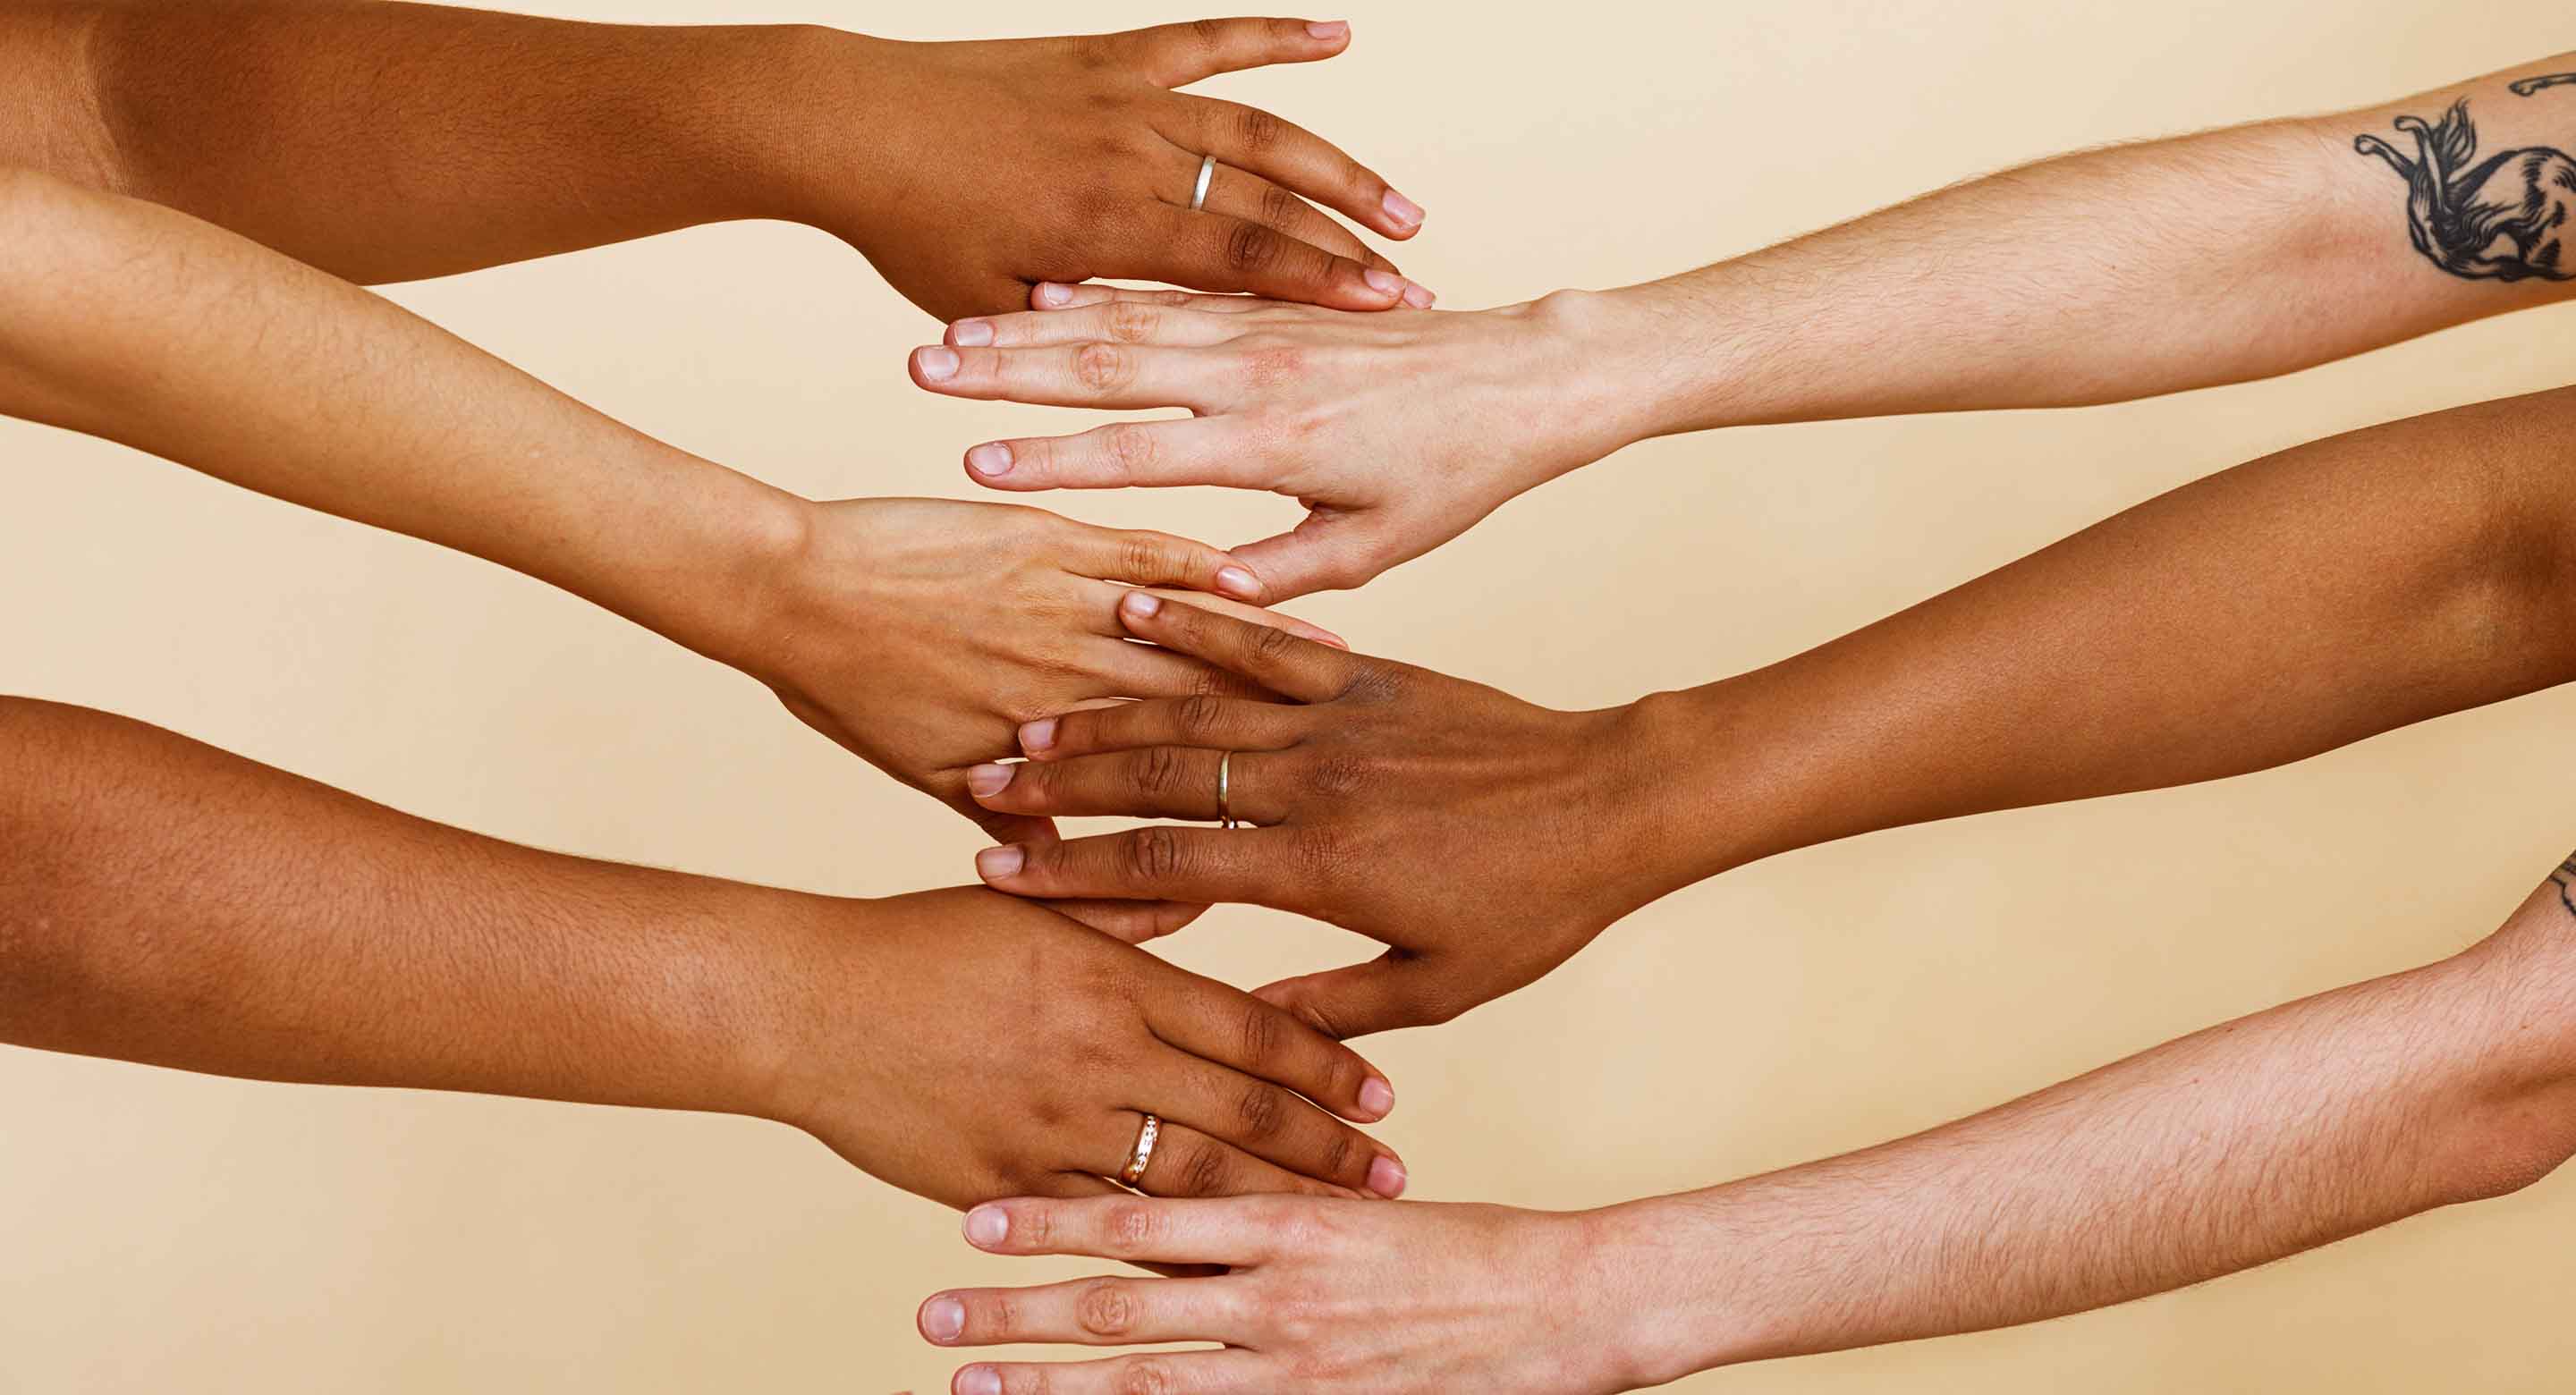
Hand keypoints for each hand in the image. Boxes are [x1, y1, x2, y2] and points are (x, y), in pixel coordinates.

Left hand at [745, 498, 1342, 936]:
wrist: (784, 589)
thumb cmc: (841, 686)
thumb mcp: (922, 774)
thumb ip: (1007, 820)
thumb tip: (1067, 876)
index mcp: (1039, 752)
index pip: (1150, 805)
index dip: (1225, 821)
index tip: (1288, 832)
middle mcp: (1064, 688)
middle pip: (1194, 724)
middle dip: (1277, 739)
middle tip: (1353, 754)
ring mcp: (1061, 611)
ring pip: (1184, 643)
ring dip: (1264, 656)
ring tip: (1340, 671)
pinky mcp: (1051, 542)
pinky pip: (1147, 556)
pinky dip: (1204, 570)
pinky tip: (1256, 576)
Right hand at [770, 888, 1408, 1210]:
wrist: (804, 1004)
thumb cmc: (918, 944)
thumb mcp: (1031, 909)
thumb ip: (1122, 909)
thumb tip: (1194, 885)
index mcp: (1113, 977)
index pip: (1248, 1028)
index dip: (1325, 1067)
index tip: (1384, 1097)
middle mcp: (1096, 1052)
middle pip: (1241, 1113)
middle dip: (1328, 1152)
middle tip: (1393, 1179)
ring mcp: (1052, 1123)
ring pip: (1190, 1181)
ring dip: (1272, 1207)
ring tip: (1335, 1230)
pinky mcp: (1007, 1180)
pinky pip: (1106, 1228)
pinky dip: (1172, 1250)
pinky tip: (1225, 1268)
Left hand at [802, 19, 1430, 319]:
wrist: (848, 121)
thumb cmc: (911, 229)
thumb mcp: (987, 309)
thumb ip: (1070, 337)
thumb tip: (1140, 380)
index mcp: (1106, 227)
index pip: (1239, 260)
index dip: (1321, 286)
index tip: (1388, 313)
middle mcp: (1131, 153)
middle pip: (1269, 200)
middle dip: (1350, 248)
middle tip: (1418, 289)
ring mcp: (1127, 97)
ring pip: (1259, 127)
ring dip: (1337, 166)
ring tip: (1403, 209)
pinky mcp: (1112, 56)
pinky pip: (1209, 40)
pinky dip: (1274, 35)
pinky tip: (1336, 36)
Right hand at [911, 285, 1639, 596]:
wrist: (1528, 373)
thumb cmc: (1459, 472)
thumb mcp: (1383, 543)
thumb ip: (1288, 570)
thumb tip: (1203, 599)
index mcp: (1279, 443)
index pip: (1142, 454)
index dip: (1054, 465)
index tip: (973, 471)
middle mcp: (1259, 374)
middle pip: (1110, 364)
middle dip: (1008, 371)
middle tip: (919, 371)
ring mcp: (1261, 329)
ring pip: (1126, 319)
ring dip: (1033, 327)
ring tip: (950, 331)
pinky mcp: (1270, 307)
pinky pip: (1169, 293)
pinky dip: (1099, 294)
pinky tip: (1039, 295)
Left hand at [914, 1193, 1641, 1393]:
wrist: (1573, 1304)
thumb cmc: (1472, 1244)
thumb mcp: (1362, 1203)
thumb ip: (1275, 1206)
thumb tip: (1192, 1201)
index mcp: (1286, 1219)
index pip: (1143, 1216)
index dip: (1051, 1220)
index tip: (972, 1219)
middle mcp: (1279, 1298)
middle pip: (1122, 1308)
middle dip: (1018, 1318)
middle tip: (932, 1318)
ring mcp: (1300, 1371)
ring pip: (1149, 1383)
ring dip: (1051, 1391)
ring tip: (971, 1390)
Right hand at [962, 593, 1693, 1037]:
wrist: (1619, 803)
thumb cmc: (1535, 906)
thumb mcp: (1440, 987)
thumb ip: (1334, 1006)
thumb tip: (1250, 1032)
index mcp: (1324, 868)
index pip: (1168, 866)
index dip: (1074, 872)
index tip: (1000, 875)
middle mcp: (1317, 783)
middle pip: (1159, 776)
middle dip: (1061, 781)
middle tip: (982, 780)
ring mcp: (1341, 718)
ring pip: (1199, 707)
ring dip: (1108, 709)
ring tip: (1030, 715)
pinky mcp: (1371, 674)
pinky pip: (1270, 642)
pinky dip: (1201, 622)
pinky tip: (1135, 602)